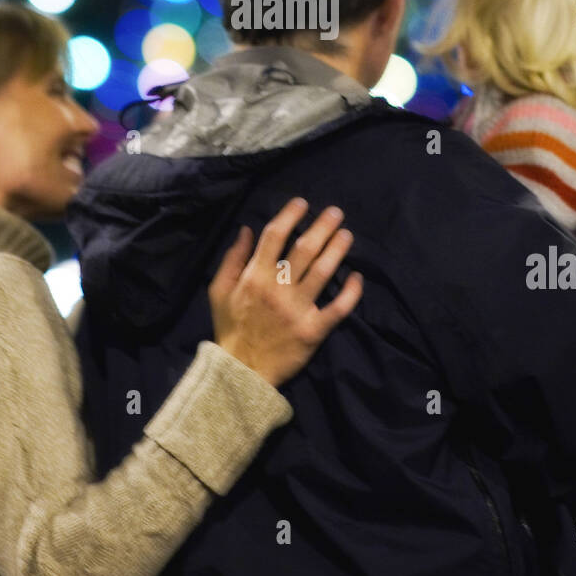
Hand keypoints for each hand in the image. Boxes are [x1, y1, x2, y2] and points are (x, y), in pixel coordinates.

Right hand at [208, 198, 362, 387]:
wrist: (240, 372)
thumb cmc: (230, 328)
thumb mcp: (218, 291)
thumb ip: (232, 259)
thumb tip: (247, 230)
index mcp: (254, 276)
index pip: (274, 236)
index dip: (290, 215)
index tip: (303, 203)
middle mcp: (277, 288)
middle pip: (304, 249)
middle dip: (322, 227)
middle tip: (336, 212)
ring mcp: (297, 309)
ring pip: (322, 272)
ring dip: (337, 250)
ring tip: (347, 234)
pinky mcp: (313, 330)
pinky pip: (337, 309)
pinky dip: (350, 292)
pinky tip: (357, 277)